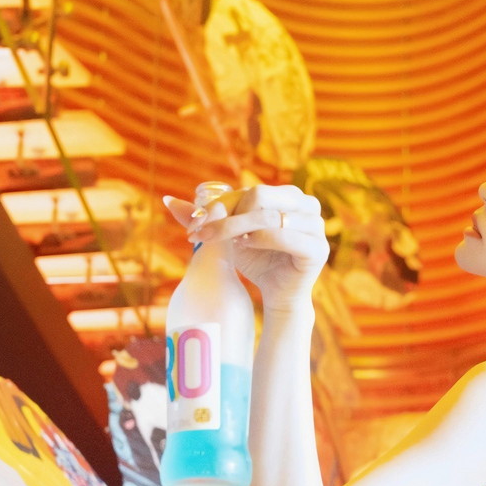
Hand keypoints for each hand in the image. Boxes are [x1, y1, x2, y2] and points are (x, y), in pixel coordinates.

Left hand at [163, 182, 329, 309]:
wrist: (278, 294)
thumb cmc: (257, 260)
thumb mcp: (229, 235)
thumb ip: (205, 217)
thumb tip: (168, 199)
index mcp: (288, 195)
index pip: (248, 191)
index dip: (219, 206)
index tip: (195, 227)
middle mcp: (306, 205)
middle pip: (258, 196)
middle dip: (226, 215)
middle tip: (202, 236)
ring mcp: (315, 226)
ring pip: (266, 215)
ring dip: (236, 228)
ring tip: (224, 243)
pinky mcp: (317, 248)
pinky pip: (281, 235)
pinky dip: (258, 239)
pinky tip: (244, 246)